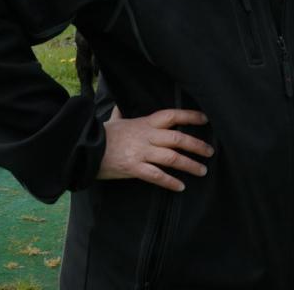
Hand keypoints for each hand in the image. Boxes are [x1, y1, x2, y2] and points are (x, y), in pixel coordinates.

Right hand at [97, 106, 213, 191]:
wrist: (84, 148)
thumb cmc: (101, 135)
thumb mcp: (113, 122)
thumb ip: (119, 114)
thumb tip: (117, 105)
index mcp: (145, 123)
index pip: (172, 116)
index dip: (190, 116)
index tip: (205, 119)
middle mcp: (146, 136)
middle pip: (178, 138)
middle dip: (197, 145)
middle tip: (210, 152)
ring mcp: (141, 152)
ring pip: (172, 158)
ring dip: (189, 165)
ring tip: (202, 171)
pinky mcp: (134, 168)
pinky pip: (156, 176)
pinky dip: (170, 182)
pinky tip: (180, 187)